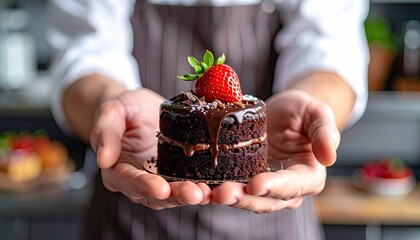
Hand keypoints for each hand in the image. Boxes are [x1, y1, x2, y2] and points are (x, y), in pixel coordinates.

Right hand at [90, 88, 210, 209]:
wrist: (141, 109)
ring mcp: (161, 179)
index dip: (144, 186)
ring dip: (195, 195)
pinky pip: (193, 182)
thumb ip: (105, 132)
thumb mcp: (112, 111)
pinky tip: (223, 184)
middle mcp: (140, 181)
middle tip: (197, 193)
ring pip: (177, 194)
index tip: (161, 188)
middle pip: (157, 195)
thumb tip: (102, 159)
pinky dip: (207, 186)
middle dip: (178, 196)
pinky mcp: (179, 174)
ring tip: (212, 192)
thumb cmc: (125, 109)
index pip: (130, 182)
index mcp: (119, 170)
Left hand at [212, 90, 339, 212]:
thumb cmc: (302, 112)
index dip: (274, 186)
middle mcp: (284, 188)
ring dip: (223, 197)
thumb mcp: (317, 113)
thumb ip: (325, 132)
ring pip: (243, 198)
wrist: (283, 113)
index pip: (292, 185)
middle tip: (221, 193)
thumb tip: (330, 157)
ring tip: (203, 193)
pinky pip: (228, 186)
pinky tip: (195, 186)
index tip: (256, 183)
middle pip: (264, 199)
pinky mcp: (243, 179)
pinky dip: (212, 189)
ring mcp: (262, 186)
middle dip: (242, 198)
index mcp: (307, 175)